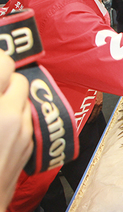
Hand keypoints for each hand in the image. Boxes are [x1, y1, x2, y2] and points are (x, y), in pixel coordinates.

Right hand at [0, 52, 32, 211]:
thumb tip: (0, 69)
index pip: (4, 64)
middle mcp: (10, 117)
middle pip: (18, 79)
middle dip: (4, 79)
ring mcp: (23, 132)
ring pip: (25, 98)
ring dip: (10, 98)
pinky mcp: (30, 146)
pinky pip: (27, 118)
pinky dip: (16, 115)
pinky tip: (0, 125)